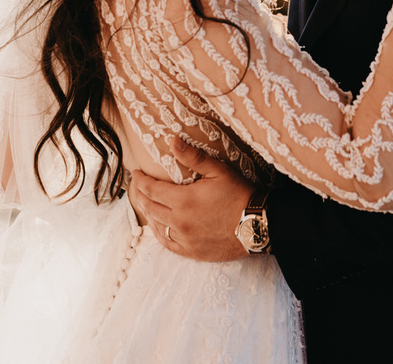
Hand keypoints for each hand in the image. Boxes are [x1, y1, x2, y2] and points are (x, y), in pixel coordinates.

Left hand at [129, 138, 254, 260]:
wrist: (257, 225)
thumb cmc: (239, 195)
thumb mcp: (218, 171)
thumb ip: (193, 156)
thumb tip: (172, 140)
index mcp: (183, 200)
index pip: (151, 189)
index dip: (140, 180)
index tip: (135, 173)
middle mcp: (179, 222)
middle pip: (149, 207)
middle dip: (139, 195)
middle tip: (136, 186)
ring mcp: (185, 239)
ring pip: (156, 227)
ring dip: (147, 213)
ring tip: (144, 203)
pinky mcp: (193, 252)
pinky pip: (167, 244)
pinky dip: (159, 233)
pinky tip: (158, 227)